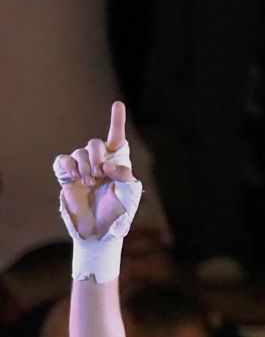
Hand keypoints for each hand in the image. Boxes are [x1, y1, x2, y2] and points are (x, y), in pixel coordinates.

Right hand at [53, 102, 137, 240]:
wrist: (99, 232)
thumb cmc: (119, 213)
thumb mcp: (130, 196)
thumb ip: (126, 178)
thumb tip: (112, 167)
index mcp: (118, 164)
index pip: (117, 139)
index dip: (116, 121)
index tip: (117, 104)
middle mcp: (99, 163)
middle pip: (94, 144)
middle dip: (97, 155)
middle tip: (101, 174)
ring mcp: (82, 169)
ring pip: (78, 152)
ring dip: (85, 165)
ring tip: (90, 182)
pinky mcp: (66, 177)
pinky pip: (62, 161)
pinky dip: (68, 165)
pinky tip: (75, 177)